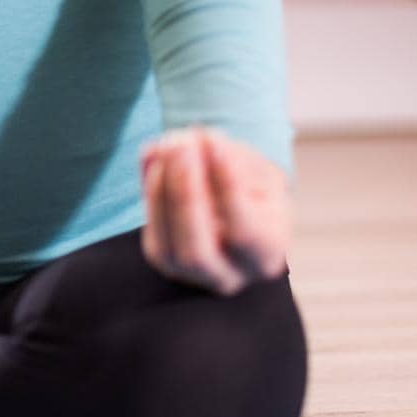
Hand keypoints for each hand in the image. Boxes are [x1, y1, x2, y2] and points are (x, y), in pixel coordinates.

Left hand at [139, 125, 291, 296]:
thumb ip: (231, 158)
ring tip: (167, 145)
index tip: (213, 140)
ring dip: (161, 192)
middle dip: (185, 193)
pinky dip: (150, 196)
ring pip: (167, 249)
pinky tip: (154, 159)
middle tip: (181, 143)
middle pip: (198, 251)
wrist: (240, 214)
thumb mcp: (258, 171)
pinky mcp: (166, 263)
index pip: (244, 230)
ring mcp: (193, 275)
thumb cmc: (254, 189)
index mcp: (267, 253)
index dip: (227, 184)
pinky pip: (152, 237)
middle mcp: (230, 276)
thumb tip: (194, 142)